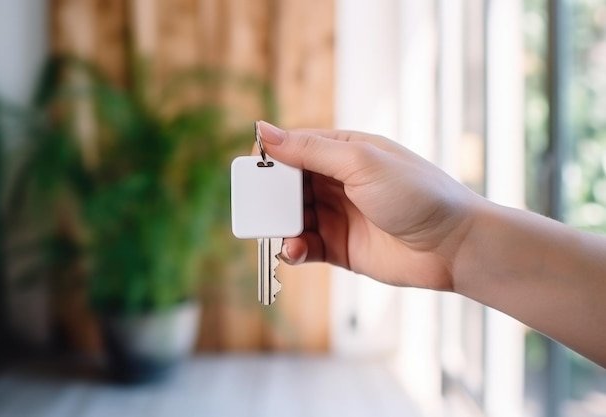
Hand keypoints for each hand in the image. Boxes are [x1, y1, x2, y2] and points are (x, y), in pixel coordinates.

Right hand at [256, 121, 482, 290]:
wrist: (453, 245)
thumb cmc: (416, 194)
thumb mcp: (361, 163)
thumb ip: (311, 150)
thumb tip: (264, 130)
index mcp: (343, 151)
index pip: (294, 147)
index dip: (269, 158)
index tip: (249, 171)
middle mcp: (337, 182)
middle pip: (288, 184)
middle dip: (271, 197)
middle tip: (261, 209)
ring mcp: (337, 215)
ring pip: (292, 217)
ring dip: (280, 225)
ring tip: (282, 234)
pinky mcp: (339, 247)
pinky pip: (305, 246)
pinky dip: (294, 249)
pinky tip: (294, 251)